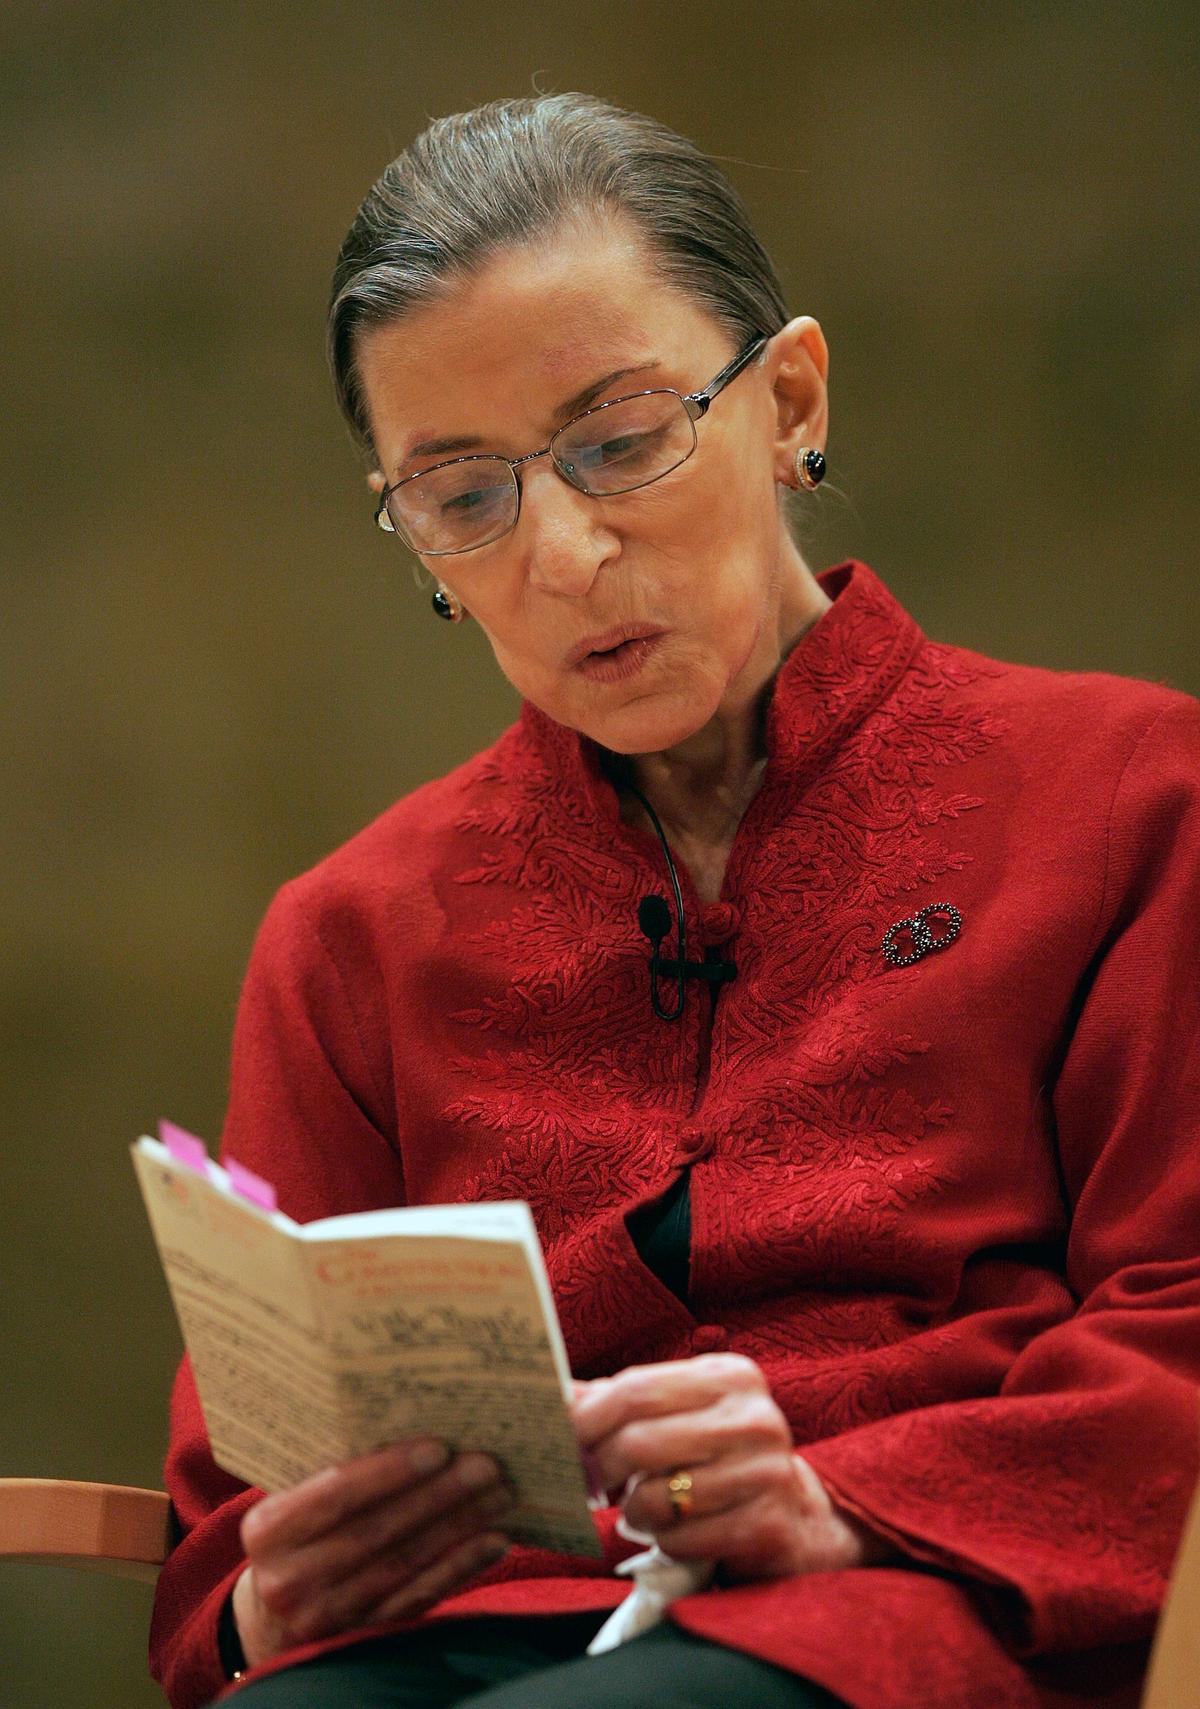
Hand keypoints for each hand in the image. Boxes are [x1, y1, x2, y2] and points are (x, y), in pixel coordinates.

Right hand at [232, 1440, 512, 1667]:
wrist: (272, 1615)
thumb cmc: (294, 1533)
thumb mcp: (291, 1500)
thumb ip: (333, 1469)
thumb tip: (410, 1417)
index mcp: (267, 1531)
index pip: (334, 1496)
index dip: (388, 1472)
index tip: (439, 1447)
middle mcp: (290, 1579)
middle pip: (378, 1531)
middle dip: (439, 1494)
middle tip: (487, 1463)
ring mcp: (326, 1615)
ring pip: (405, 1563)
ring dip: (460, 1526)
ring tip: (501, 1493)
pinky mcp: (361, 1636)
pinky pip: (419, 1598)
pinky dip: (460, 1567)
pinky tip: (494, 1540)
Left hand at [572, 1355, 894, 1581]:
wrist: (798, 1517)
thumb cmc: (720, 1458)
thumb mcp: (680, 1414)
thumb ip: (620, 1401)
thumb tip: (551, 1395)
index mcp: (730, 1376)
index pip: (635, 1388)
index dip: (585, 1418)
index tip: (556, 1440)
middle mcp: (756, 1416)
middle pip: (640, 1441)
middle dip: (601, 1469)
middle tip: (589, 1485)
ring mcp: (768, 1472)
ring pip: (657, 1498)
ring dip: (635, 1513)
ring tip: (643, 1509)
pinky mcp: (769, 1526)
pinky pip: (683, 1540)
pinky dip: (666, 1543)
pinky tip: (681, 1533)